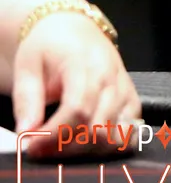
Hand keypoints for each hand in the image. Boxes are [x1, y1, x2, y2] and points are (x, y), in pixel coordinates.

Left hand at [12, 11, 139, 158]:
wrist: (73, 31)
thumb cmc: (50, 47)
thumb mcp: (28, 67)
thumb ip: (27, 101)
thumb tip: (26, 133)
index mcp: (87, 65)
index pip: (78, 108)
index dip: (54, 134)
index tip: (31, 146)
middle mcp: (113, 79)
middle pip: (99, 127)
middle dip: (67, 147)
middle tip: (41, 151)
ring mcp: (126, 92)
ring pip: (117, 135)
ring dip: (88, 151)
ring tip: (62, 148)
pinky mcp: (133, 102)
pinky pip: (131, 134)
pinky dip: (112, 147)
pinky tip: (88, 147)